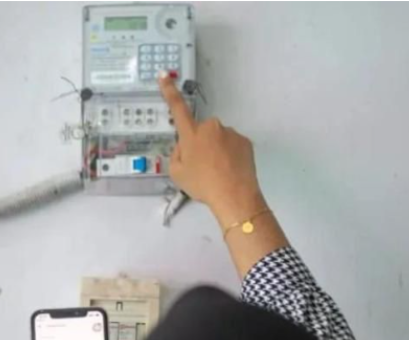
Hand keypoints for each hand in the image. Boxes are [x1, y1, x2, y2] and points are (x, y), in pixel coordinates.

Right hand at [158, 73, 266, 224]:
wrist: (234, 195)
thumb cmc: (202, 185)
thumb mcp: (177, 173)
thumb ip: (177, 154)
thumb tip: (184, 146)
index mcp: (191, 134)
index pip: (177, 108)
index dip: (169, 91)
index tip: (164, 75)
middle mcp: (211, 127)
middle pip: (201, 131)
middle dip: (200, 143)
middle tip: (201, 166)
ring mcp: (230, 133)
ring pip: (218, 138)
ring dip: (216, 150)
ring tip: (217, 172)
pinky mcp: (244, 141)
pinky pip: (232, 145)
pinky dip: (230, 155)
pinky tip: (229, 170)